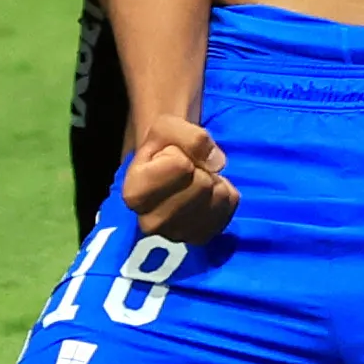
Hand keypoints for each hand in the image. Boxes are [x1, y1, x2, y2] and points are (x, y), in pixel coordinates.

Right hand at [119, 112, 237, 239]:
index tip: (170, 156)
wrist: (165, 165)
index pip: (182, 165)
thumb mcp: (167, 126)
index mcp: (134, 194)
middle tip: (186, 169)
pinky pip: (229, 207)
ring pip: (218, 197)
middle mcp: (150, 223)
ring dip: (214, 181)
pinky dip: (225, 193)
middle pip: (202, 184)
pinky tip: (206, 194)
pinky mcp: (200, 238)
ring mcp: (176, 235)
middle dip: (200, 168)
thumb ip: (191, 137)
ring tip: (195, 180)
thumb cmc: (162, 145)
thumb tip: (217, 163)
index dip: (182, 153)